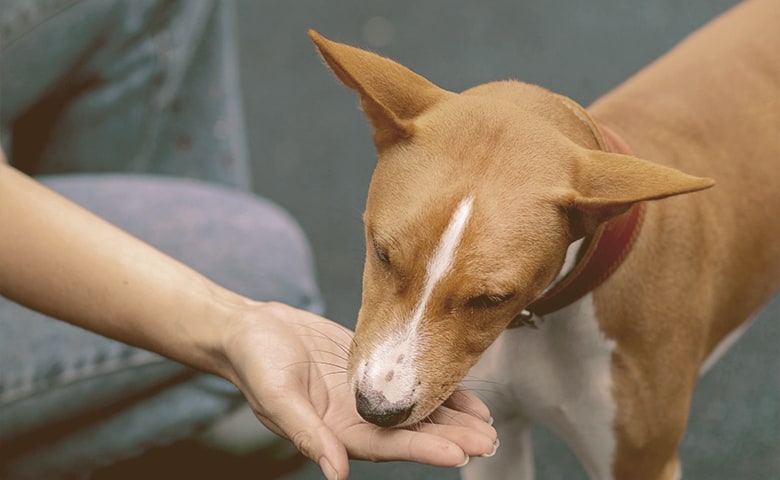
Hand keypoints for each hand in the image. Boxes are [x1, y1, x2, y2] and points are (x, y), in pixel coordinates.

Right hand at [221, 301, 497, 479]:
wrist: (251, 329)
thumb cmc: (256, 362)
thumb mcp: (277, 396)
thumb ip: (308, 434)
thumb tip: (335, 473)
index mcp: (336, 431)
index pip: (389, 445)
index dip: (425, 449)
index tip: (461, 453)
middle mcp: (357, 417)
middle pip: (412, 432)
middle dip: (451, 437)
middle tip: (489, 440)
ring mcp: (365, 394)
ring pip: (416, 409)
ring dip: (451, 417)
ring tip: (487, 423)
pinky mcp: (370, 367)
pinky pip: (408, 379)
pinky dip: (435, 386)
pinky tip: (462, 390)